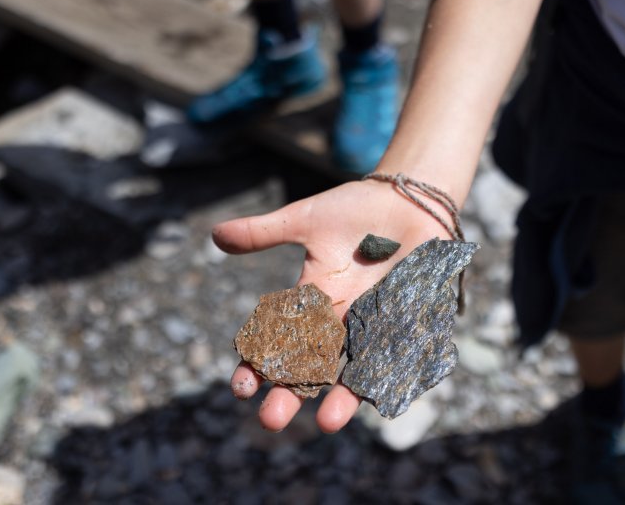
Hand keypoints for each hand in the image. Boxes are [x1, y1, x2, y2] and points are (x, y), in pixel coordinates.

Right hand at [212, 179, 453, 432]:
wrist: (407, 201)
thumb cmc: (353, 211)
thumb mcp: (303, 220)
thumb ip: (262, 232)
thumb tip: (214, 234)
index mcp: (311, 301)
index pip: (278, 339)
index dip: (258, 364)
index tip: (240, 387)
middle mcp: (340, 321)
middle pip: (312, 364)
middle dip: (292, 392)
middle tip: (270, 420)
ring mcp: (375, 324)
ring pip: (356, 367)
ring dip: (344, 396)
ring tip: (328, 423)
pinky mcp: (409, 320)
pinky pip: (402, 352)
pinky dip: (395, 372)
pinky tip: (384, 398)